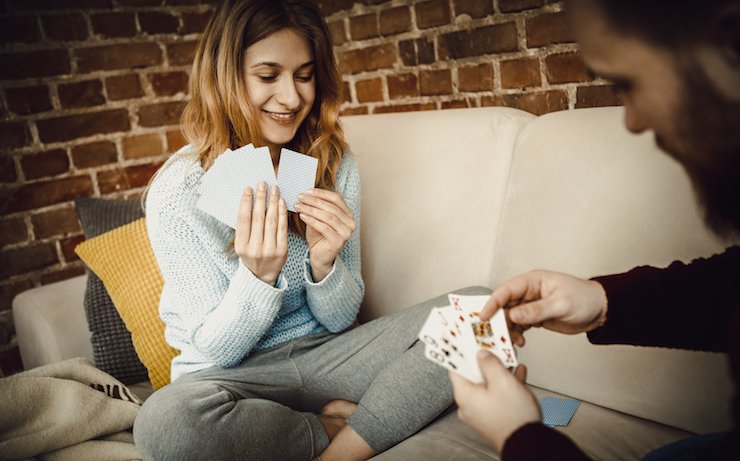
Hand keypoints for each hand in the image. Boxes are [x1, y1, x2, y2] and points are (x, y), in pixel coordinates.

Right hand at [234, 182, 287, 285]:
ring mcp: (270, 250)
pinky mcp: (282, 250)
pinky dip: (282, 213)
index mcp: (241, 246)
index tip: (249, 189)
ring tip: (273, 189)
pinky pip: (283, 228)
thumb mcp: (242, 244)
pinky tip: (281, 202)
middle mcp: (255, 248)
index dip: (246, 202)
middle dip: (261, 198)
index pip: (243, 219)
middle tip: (262, 184)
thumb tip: (249, 201)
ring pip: (272, 221)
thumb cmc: (251, 255)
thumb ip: (245, 226)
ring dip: (273, 202)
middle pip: (258, 217)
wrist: (262, 276)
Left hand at [294, 189, 355, 281]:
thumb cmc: (318, 236)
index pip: (336, 199)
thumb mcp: (317, 218)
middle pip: (331, 207)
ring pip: (328, 216)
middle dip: (314, 201)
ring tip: (298, 206)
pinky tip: (302, 216)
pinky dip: (312, 220)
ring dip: (311, 209)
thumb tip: (305, 194)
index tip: (307, 190)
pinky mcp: (339, 241)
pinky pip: (324, 227)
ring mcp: (346, 233)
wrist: (319, 256)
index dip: (322, 193)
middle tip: (300, 197)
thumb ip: (315, 207)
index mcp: (348, 214)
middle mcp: (350, 223)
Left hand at [450, 352, 538, 452]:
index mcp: (464, 395)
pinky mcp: (493, 417)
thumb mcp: (502, 381)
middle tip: (493, 348)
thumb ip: (489, 363)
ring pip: (486, 385)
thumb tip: (482, 355)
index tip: (466, 342)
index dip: (462, 353)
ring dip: (498, 372)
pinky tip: (517, 375)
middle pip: (473, 375)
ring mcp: (481, 412)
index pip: (456, 368)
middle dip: (485, 361)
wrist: (529, 443)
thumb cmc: (513, 417)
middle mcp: (469, 405)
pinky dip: (505, 385)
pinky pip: (496, 396)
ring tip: (509, 360)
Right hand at [480, 270, 607, 345]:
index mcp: (532, 281)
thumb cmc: (584, 299)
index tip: (484, 317)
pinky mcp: (534, 317)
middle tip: (496, 334)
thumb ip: (536, 310)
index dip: (492, 303)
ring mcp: (530, 306)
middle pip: (504, 306)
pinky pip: (518, 326)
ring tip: (513, 341)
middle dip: (498, 321)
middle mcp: (528, 292)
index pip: (505, 290)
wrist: (600, 310)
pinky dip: (516, 335)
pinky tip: (520, 342)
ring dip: (508, 330)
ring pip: (509, 318)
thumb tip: (514, 315)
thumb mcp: (561, 304)